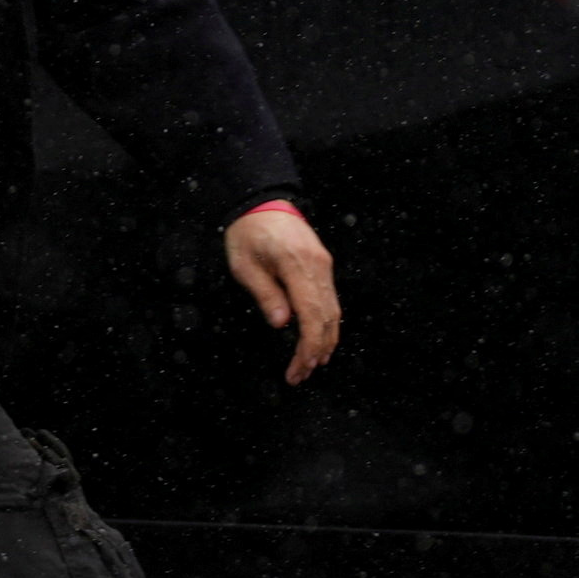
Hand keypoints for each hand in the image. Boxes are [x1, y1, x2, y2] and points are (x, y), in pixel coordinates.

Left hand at [225, 202, 342, 384]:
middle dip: (316, 351)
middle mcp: (318, 266)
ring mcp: (324, 265)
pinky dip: (327, 324)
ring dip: (325, 341)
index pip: (311, 316)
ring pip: (334, 312)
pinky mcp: (324, 265)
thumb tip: (282, 323)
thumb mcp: (244, 265)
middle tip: (301, 375)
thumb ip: (265, 294)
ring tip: (311, 365)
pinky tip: (320, 340)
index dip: (307, 347)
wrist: (263, 202)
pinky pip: (331, 300)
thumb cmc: (248, 233)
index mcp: (296, 266)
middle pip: (327, 318)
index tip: (298, 368)